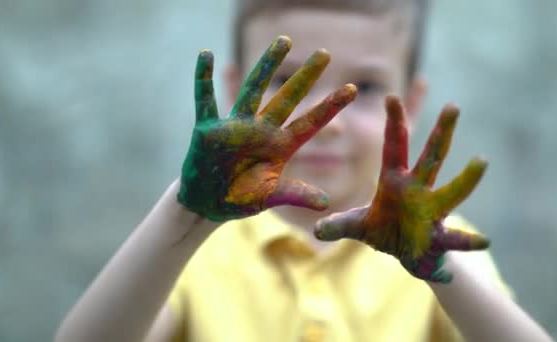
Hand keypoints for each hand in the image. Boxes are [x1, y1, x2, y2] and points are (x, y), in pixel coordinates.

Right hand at [178, 36, 356, 221]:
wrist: (208, 203)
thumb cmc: (241, 198)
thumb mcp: (269, 196)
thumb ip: (295, 194)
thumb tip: (327, 204)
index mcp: (279, 147)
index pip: (310, 123)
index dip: (330, 107)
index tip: (353, 89)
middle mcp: (261, 130)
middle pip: (288, 98)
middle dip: (306, 77)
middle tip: (326, 53)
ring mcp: (235, 126)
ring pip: (254, 90)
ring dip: (268, 65)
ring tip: (284, 41)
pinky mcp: (208, 129)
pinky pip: (205, 100)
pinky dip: (204, 79)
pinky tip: (206, 54)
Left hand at [314, 97, 488, 282]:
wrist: (408, 254)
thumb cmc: (384, 230)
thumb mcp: (357, 226)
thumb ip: (339, 224)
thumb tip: (316, 229)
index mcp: (395, 181)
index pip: (395, 146)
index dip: (394, 122)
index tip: (391, 96)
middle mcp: (418, 190)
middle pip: (431, 157)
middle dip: (441, 133)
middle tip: (453, 106)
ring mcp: (432, 211)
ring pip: (452, 192)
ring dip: (466, 178)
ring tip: (481, 160)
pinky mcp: (440, 236)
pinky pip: (455, 238)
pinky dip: (468, 241)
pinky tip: (485, 241)